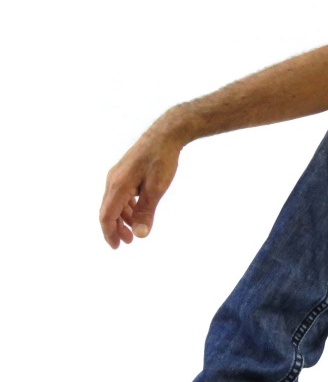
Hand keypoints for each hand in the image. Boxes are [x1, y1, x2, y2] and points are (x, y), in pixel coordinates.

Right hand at [99, 119, 182, 248]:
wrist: (166, 133)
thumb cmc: (162, 159)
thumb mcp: (157, 189)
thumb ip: (147, 212)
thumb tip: (140, 235)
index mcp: (118, 186)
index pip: (107, 216)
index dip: (110, 233)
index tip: (117, 247)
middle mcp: (113, 180)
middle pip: (108, 211)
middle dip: (116, 228)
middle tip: (128, 242)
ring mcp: (117, 175)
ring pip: (115, 202)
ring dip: (123, 218)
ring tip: (136, 228)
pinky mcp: (124, 172)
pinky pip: (121, 194)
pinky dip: (127, 206)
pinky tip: (138, 211)